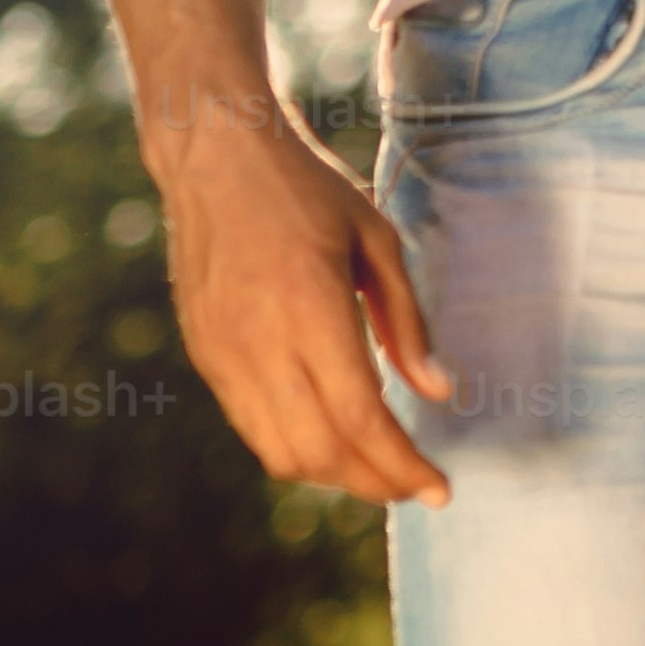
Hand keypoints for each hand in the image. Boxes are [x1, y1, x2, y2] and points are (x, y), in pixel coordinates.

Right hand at [152, 93, 453, 505]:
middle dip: (375, 482)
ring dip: (335, 475)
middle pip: (320, 451)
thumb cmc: (307, 190)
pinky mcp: (205, 358)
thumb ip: (408, 322)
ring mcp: (224, 356)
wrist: (215, 157)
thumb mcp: (376, 239)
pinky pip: (252, 429)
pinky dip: (296, 449)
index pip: (359, 417)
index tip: (439, 488)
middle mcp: (259, 343)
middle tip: (416, 484)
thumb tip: (439, 393)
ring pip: (280, 453)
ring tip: (378, 468)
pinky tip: (331, 436)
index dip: (402, 465)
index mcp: (310, 308)